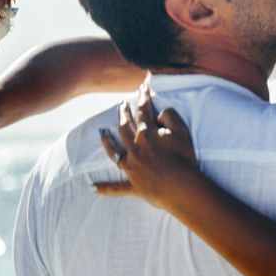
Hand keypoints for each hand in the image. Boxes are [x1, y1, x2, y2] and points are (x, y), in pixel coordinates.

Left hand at [93, 89, 201, 210]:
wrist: (182, 188)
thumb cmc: (184, 158)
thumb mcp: (183, 130)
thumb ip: (170, 116)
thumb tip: (158, 114)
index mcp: (147, 133)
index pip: (144, 111)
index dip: (144, 97)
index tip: (143, 87)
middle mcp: (135, 148)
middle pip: (125, 126)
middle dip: (123, 113)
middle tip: (121, 103)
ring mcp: (132, 166)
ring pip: (114, 151)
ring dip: (107, 141)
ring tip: (101, 133)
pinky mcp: (133, 184)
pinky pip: (116, 187)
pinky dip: (104, 188)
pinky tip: (91, 188)